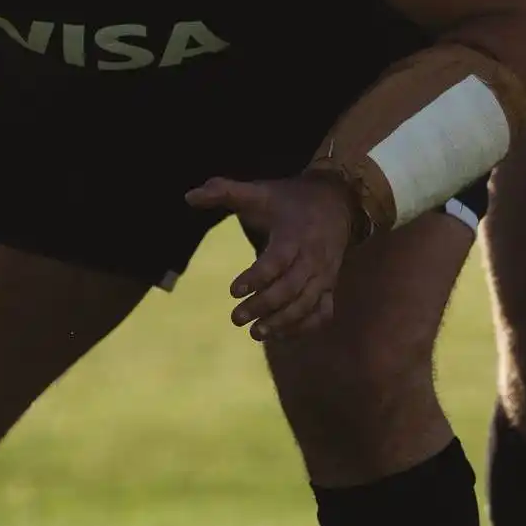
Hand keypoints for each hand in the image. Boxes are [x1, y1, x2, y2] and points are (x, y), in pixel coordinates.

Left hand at [185, 171, 363, 340]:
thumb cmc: (289, 199)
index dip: (256, 277)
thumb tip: (188, 197)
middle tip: (235, 318)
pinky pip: (322, 313)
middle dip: (263, 306)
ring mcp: (324, 274)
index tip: (232, 291)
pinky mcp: (329, 286)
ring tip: (255, 333)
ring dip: (282, 322)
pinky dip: (303, 327)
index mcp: (294, 234)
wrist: (337, 201)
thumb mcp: (258, 191)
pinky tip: (279, 335)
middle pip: (291, 288)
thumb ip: (223, 192)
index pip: (277, 260)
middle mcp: (313, 257)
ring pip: (307, 304)